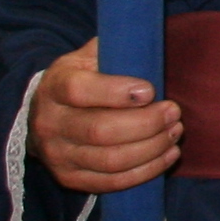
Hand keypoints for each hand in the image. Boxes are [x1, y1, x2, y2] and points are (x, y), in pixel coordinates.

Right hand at [30, 38, 181, 193]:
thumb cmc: (80, 80)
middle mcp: (50, 123)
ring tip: (175, 132)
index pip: (79, 90)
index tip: (150, 90)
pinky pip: (112, 183)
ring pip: (110, 161)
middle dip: (146, 124)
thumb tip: (148, 37)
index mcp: (54, 86)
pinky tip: (168, 155)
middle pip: (100, 131)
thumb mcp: (87, 57)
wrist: (44, 116)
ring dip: (151, 148)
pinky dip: (145, 172)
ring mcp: (58, 156)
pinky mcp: (70, 179)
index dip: (116, 91)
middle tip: (174, 112)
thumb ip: (114, 48)